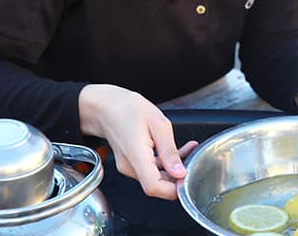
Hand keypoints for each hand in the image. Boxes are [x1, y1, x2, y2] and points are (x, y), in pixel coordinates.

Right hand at [78, 84, 198, 199]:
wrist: (106, 107)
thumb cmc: (128, 109)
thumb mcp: (158, 124)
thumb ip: (169, 151)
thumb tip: (180, 172)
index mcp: (136, 155)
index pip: (153, 187)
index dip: (173, 189)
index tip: (187, 179)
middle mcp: (129, 166)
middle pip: (157, 184)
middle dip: (178, 175)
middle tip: (191, 156)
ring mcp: (128, 167)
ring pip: (155, 178)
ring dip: (173, 168)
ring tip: (186, 149)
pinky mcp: (130, 165)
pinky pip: (150, 170)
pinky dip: (164, 164)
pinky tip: (174, 151)